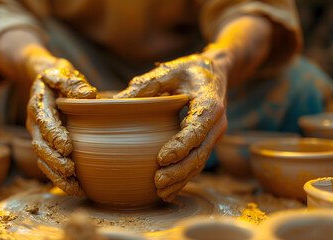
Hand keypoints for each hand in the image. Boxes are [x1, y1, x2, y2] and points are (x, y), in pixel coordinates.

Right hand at [26, 55, 96, 195]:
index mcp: (39, 105)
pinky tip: (75, 189)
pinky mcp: (46, 144)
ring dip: (56, 174)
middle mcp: (35, 123)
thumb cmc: (58, 76)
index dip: (54, 135)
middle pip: (40, 146)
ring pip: (43, 159)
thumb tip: (88, 96)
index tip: (67, 147)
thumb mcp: (63, 72)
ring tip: (73, 186)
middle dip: (54, 160)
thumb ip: (72, 83)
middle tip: (70, 170)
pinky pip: (48, 164)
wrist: (44, 79)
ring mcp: (38, 136)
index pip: (44, 122)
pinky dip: (59, 178)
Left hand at [115, 54, 227, 201]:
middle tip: (156, 182)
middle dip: (179, 170)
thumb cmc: (188, 71)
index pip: (196, 129)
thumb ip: (146, 85)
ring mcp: (214, 136)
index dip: (180, 146)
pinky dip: (184, 178)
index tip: (161, 158)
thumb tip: (116, 102)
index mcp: (209, 104)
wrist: (214, 72)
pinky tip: (169, 191)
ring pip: (199, 163)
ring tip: (160, 192)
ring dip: (182, 179)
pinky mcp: (207, 142)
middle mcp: (216, 124)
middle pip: (200, 153)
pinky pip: (197, 163)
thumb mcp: (169, 71)